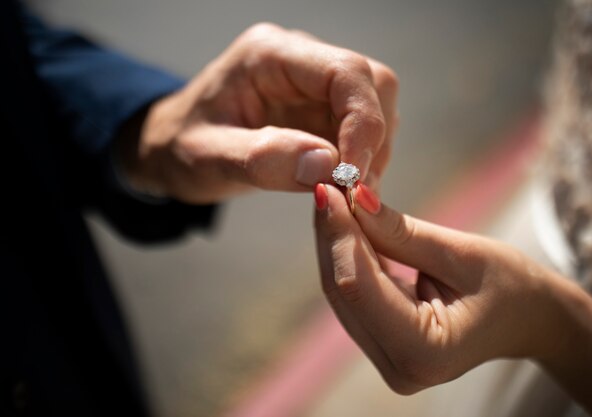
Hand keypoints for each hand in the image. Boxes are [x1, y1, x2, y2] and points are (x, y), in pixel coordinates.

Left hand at [120, 23, 397, 202]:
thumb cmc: (180, 147)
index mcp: (269, 55)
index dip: (363, 122)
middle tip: (355, 191)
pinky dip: (363, 160)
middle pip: (372, 84)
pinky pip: (362, 129)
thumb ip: (262, 159)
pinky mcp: (321, 109)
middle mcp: (300, 61)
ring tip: (345, 193)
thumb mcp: (207, 158)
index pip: (345, 72)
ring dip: (372, 152)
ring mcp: (314, 84)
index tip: (354, 176)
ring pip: (376, 107)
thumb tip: (329, 166)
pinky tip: (340, 185)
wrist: (171, 147)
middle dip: (373, 139)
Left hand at [314, 183, 591, 413]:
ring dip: (337, 243)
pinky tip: (347, 224)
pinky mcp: (385, 345)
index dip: (340, 234)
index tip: (328, 188)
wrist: (532, 319)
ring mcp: (388, 360)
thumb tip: (353, 197)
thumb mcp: (462, 254)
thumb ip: (402, 232)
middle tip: (327, 185)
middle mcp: (398, 367)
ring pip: (343, 292)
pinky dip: (350, 257)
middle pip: (344, 290)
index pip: (359, 285)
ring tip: (335, 197)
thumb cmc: (512, 287)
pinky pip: (355, 295)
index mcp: (422, 351)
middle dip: (333, 234)